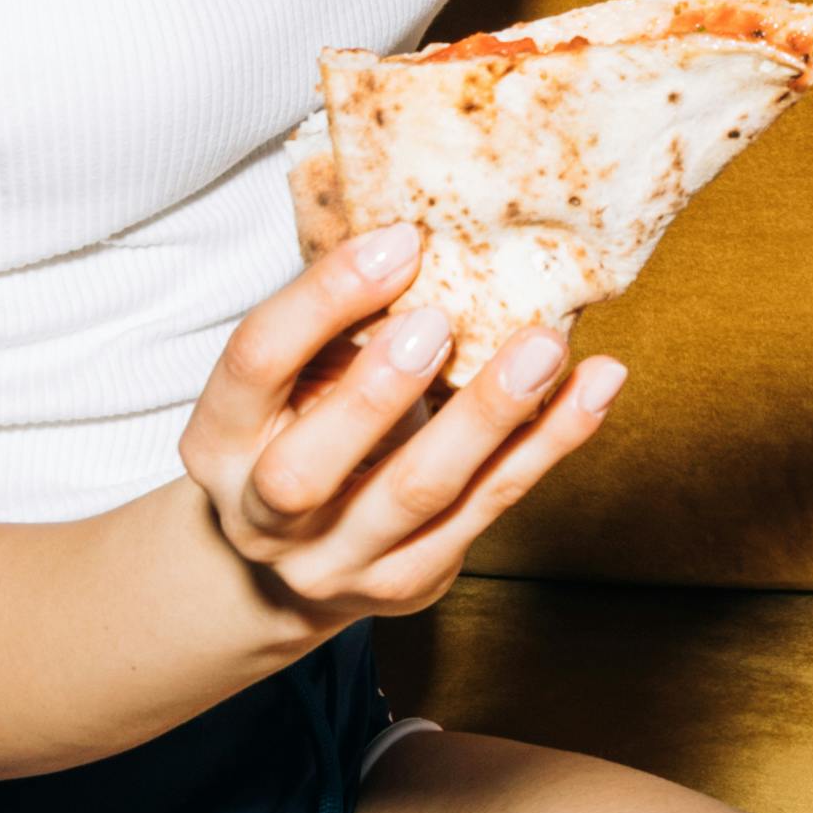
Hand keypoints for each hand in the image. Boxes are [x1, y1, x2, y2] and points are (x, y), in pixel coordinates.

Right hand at [179, 226, 621, 629]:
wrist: (287, 567)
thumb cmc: (297, 432)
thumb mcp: (287, 379)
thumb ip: (331, 323)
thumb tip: (414, 232)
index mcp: (217, 442)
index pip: (255, 365)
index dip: (321, 301)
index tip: (399, 241)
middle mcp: (261, 517)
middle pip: (306, 469)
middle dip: (375, 392)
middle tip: (442, 319)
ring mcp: (336, 562)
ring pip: (416, 494)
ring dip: (487, 417)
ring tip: (546, 347)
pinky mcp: (411, 581)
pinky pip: (489, 508)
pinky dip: (548, 445)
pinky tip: (595, 390)